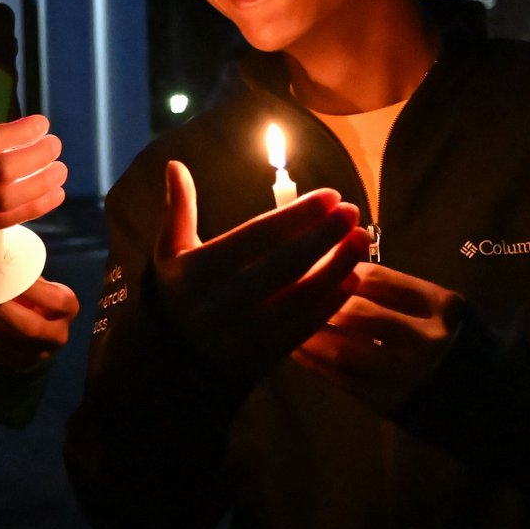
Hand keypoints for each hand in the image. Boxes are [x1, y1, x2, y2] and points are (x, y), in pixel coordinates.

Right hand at [0, 80, 66, 250]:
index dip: (19, 133)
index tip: (41, 124)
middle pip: (0, 172)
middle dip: (36, 158)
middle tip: (56, 146)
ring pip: (4, 201)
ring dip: (40, 185)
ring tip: (61, 171)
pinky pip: (0, 224)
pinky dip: (31, 211)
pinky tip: (52, 196)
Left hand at [0, 276, 78, 370]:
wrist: (33, 335)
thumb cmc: (32, 296)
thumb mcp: (38, 284)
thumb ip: (23, 273)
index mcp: (67, 309)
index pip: (55, 301)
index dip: (31, 290)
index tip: (4, 274)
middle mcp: (56, 336)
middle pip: (28, 327)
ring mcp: (35, 355)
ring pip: (3, 341)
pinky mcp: (12, 363)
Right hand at [153, 160, 369, 378]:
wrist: (172, 364)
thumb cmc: (175, 294)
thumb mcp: (168, 252)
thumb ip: (178, 209)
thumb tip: (175, 164)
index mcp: (199, 270)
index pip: (257, 236)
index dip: (296, 214)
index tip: (329, 195)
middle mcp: (224, 301)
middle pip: (285, 263)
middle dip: (323, 235)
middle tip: (352, 211)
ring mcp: (247, 332)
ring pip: (302, 295)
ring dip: (337, 266)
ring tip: (361, 239)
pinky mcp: (266, 355)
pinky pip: (306, 325)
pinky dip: (331, 301)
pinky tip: (352, 278)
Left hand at [292, 262, 463, 412]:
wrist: (503, 406)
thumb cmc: (465, 346)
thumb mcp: (444, 309)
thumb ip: (399, 292)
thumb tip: (339, 269)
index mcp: (439, 304)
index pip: (373, 276)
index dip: (334, 268)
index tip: (310, 264)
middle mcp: (425, 337)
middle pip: (353, 311)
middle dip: (314, 301)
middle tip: (284, 291)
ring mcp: (409, 374)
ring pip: (343, 349)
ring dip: (308, 335)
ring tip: (280, 321)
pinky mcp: (394, 404)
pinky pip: (344, 381)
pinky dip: (315, 364)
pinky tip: (296, 350)